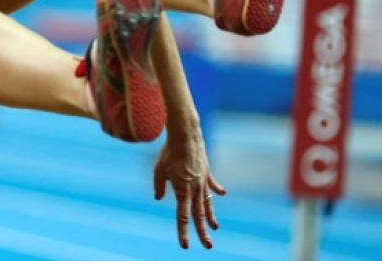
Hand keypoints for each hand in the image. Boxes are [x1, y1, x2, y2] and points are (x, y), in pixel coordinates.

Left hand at [153, 130, 226, 248]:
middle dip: (202, 232)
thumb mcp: (159, 169)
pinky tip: (222, 195)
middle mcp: (195, 188)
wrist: (186, 135)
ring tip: (215, 228)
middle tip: (208, 246)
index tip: (185, 245)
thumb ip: (159, 185)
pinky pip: (212, 184)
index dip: (183, 231)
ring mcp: (203, 181)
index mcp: (182, 190)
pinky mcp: (207, 172)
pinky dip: (217, 190)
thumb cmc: (169, 152)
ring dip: (211, 216)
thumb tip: (158, 198)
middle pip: (199, 214)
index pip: (183, 216)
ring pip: (207, 203)